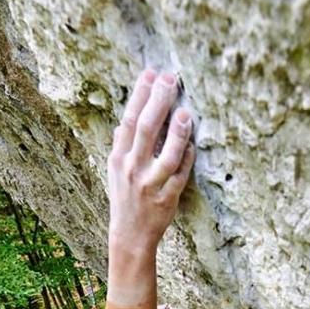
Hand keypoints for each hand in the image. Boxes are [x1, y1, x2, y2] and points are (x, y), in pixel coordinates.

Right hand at [107, 71, 194, 248]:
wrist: (130, 235)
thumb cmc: (125, 198)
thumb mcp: (116, 171)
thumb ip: (121, 146)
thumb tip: (123, 123)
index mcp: (119, 158)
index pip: (129, 120)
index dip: (139, 95)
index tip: (150, 73)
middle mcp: (133, 169)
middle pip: (146, 130)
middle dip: (158, 102)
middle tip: (170, 79)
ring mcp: (151, 185)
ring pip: (166, 155)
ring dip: (177, 133)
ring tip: (185, 112)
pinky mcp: (167, 199)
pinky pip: (180, 175)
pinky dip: (187, 159)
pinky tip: (193, 144)